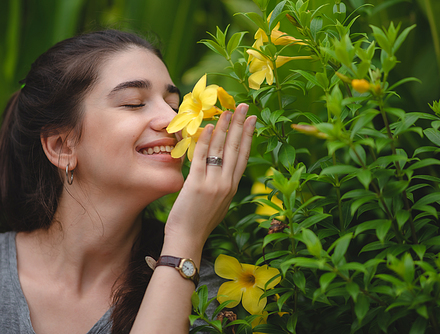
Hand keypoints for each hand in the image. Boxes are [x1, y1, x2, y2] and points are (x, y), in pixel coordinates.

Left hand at [165, 103, 255, 251]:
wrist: (188, 239)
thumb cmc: (200, 222)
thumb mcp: (218, 203)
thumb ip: (221, 186)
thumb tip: (220, 171)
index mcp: (232, 187)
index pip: (243, 156)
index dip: (248, 136)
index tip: (251, 120)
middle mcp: (227, 183)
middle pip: (235, 148)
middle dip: (239, 125)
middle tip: (243, 106)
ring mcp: (213, 184)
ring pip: (220, 149)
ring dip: (224, 127)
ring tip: (226, 111)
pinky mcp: (197, 184)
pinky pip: (202, 158)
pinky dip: (205, 141)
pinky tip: (208, 127)